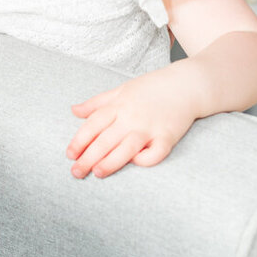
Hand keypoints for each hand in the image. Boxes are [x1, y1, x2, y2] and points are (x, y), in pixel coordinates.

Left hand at [67, 71, 196, 177]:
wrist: (187, 84)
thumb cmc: (152, 87)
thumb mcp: (121, 89)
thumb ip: (97, 102)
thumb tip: (74, 110)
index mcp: (118, 105)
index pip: (93, 125)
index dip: (79, 140)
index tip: (69, 154)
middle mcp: (132, 117)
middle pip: (105, 140)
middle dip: (88, 157)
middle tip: (76, 172)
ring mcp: (150, 127)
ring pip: (126, 148)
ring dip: (110, 162)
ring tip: (97, 172)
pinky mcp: (168, 136)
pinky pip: (156, 153)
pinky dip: (145, 160)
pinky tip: (135, 163)